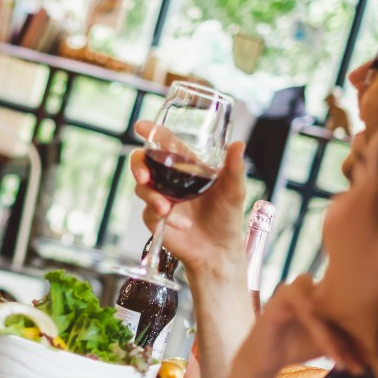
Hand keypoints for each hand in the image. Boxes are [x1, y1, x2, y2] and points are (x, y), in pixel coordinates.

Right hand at [131, 120, 247, 277]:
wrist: (219, 250)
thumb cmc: (227, 217)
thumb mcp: (234, 190)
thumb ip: (234, 168)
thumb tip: (239, 144)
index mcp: (187, 166)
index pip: (165, 143)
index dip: (152, 132)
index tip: (141, 126)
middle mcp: (170, 180)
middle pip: (143, 162)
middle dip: (138, 166)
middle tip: (143, 176)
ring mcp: (161, 198)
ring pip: (142, 188)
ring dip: (151, 196)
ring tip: (166, 208)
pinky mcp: (155, 218)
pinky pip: (149, 212)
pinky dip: (164, 218)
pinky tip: (181, 225)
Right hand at [204, 275, 362, 377]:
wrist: (267, 360)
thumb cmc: (300, 346)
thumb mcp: (334, 345)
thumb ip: (354, 343)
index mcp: (326, 291)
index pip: (354, 305)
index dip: (366, 331)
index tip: (374, 359)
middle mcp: (312, 285)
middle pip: (342, 305)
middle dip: (354, 337)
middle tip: (364, 364)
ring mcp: (296, 289)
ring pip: (325, 310)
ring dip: (336, 338)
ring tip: (345, 364)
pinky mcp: (279, 298)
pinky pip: (305, 310)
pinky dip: (319, 330)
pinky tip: (330, 350)